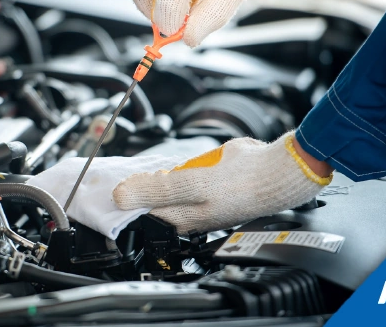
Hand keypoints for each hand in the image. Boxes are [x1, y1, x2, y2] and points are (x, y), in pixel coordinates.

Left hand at [112, 132, 331, 233]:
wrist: (280, 169)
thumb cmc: (243, 183)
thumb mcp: (193, 185)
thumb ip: (155, 190)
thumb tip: (121, 196)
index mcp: (182, 219)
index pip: (139, 213)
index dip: (122, 200)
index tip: (105, 186)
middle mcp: (189, 213)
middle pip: (149, 201)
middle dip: (134, 187)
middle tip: (118, 175)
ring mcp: (200, 198)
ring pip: (165, 188)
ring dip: (152, 178)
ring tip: (139, 170)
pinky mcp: (210, 183)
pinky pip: (182, 176)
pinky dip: (173, 170)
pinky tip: (171, 165)